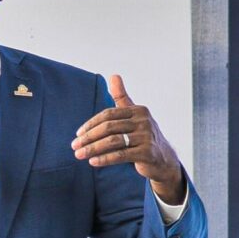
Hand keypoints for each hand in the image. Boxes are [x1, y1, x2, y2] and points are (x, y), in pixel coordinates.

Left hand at [71, 74, 184, 203]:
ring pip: (113, 142)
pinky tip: (93, 162)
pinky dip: (105, 159)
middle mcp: (144, 121)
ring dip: (93, 149)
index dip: (91, 124)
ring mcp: (146, 137)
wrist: (163, 158)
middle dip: (89, 137)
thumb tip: (114, 75)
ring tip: (79, 155)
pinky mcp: (147, 153)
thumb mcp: (133, 115)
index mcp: (138, 110)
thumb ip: (122, 97)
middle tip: (74, 146)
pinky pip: (121, 155)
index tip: (78, 134)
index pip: (108, 114)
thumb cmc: (142, 135)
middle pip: (109, 127)